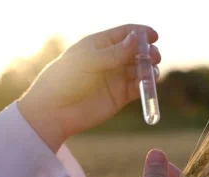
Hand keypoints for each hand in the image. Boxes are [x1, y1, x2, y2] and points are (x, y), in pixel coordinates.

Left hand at [17, 24, 160, 151]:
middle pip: (137, 51)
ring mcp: (116, 78)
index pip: (126, 34)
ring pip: (140, 69)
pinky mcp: (120, 96)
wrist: (54, 111)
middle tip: (154, 57)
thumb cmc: (65, 80)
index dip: (141, 33)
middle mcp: (110, 60)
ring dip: (149, 69)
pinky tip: (147, 84)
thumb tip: (136, 39)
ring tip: (151, 72)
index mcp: (100, 45)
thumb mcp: (88, 61)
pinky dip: (146, 85)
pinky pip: (138, 87)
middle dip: (149, 52)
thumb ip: (114, 52)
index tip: (154, 36)